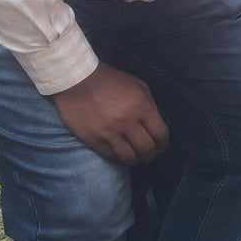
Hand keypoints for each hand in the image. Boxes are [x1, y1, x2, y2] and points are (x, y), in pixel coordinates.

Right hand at [52, 64, 168, 164]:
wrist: (77, 81)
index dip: (163, 143)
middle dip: (151, 154)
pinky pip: (111, 156)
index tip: (161, 146)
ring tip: (136, 158)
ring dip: (136, 160)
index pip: (160, 134)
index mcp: (142, 106)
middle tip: (149, 154)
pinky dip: (119, 158)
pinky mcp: (94, 140)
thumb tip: (155, 123)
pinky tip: (121, 155)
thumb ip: (148, 104)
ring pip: (129, 157)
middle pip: (146, 148)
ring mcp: (110, 133)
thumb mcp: (137, 85)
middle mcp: (128, 122)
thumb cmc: (110, 80)